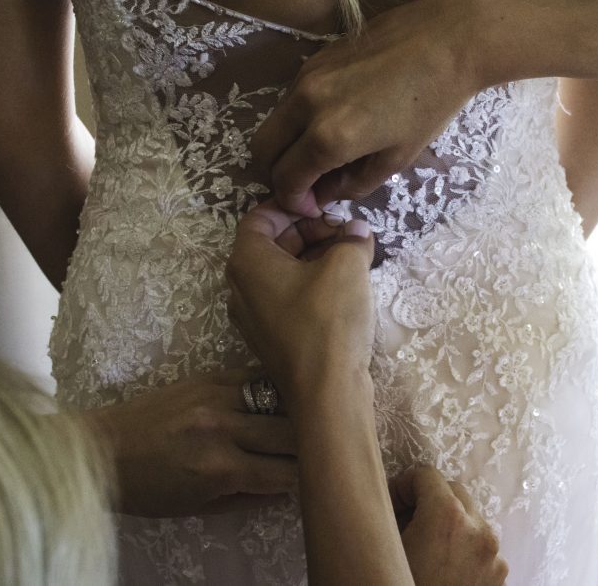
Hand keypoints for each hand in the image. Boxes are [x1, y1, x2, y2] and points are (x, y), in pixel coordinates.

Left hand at [82, 369, 297, 516]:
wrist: (98, 449)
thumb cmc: (146, 489)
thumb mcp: (197, 507)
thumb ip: (248, 497)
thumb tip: (291, 489)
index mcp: (221, 469)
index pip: (288, 472)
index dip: (307, 478)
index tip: (314, 479)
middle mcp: (224, 428)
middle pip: (293, 433)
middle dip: (310, 446)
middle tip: (317, 451)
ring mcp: (217, 396)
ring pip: (282, 399)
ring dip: (298, 413)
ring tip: (309, 421)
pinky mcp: (210, 376)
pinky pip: (258, 376)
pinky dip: (276, 388)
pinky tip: (285, 396)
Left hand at [225, 199, 375, 403]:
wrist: (326, 391)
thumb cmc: (328, 320)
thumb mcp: (347, 266)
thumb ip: (352, 239)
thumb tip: (357, 230)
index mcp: (247, 262)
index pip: (261, 216)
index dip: (295, 206)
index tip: (327, 208)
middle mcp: (240, 287)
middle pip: (272, 243)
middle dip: (310, 232)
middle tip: (346, 234)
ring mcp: (253, 317)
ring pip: (281, 272)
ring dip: (314, 259)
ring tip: (351, 259)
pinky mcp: (271, 338)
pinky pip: (286, 298)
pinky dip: (311, 285)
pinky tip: (343, 290)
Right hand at [250, 0, 486, 216]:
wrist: (449, 40)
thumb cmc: (432, 104)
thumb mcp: (398, 158)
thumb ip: (354, 184)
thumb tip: (325, 194)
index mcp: (329, 136)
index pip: (286, 179)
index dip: (292, 201)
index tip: (309, 206)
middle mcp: (306, 105)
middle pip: (262, 150)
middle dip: (277, 174)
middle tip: (306, 183)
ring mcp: (306, 76)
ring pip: (274, 121)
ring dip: (287, 145)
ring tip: (322, 154)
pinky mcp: (314, 57)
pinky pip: (290, 98)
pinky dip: (298, 119)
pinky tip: (332, 121)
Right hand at [391, 466, 508, 585]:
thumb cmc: (400, 582)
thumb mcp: (387, 545)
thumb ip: (393, 512)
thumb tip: (396, 500)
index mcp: (448, 515)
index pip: (427, 474)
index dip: (405, 486)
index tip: (394, 505)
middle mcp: (480, 529)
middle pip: (454, 493)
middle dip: (431, 502)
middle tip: (410, 525)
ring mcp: (495, 554)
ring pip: (471, 521)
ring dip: (452, 527)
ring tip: (431, 551)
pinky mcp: (501, 575)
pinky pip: (482, 548)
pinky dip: (466, 551)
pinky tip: (448, 568)